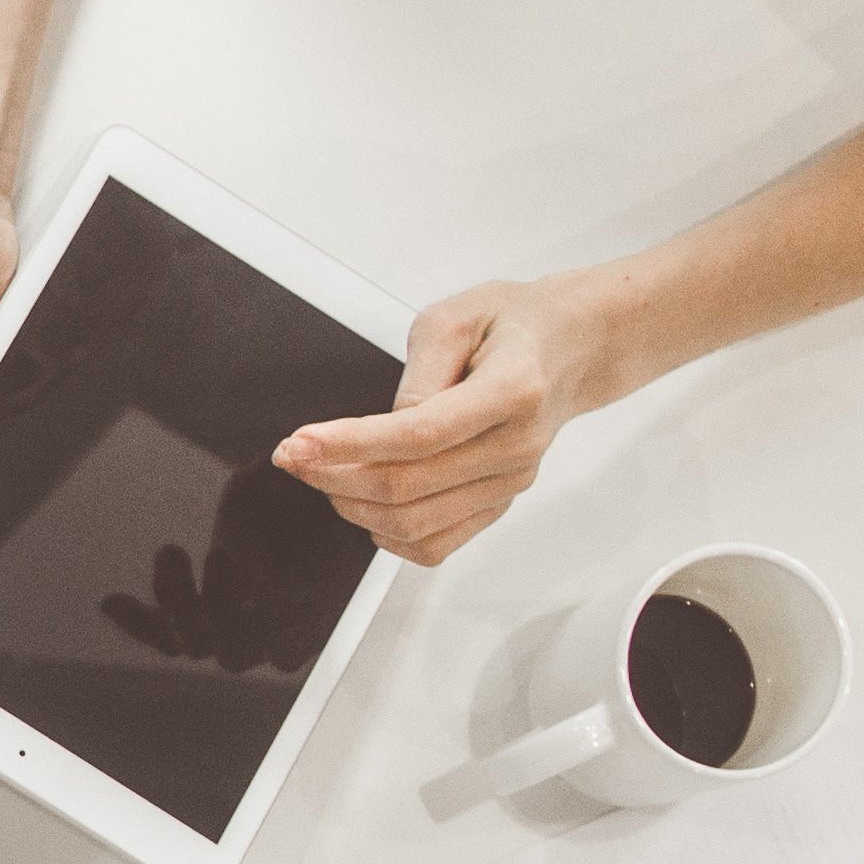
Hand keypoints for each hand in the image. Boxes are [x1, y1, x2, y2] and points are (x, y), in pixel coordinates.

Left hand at [274, 279, 620, 563]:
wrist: (569, 348)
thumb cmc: (512, 325)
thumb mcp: (456, 318)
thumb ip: (417, 374)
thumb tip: (381, 427)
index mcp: (513, 391)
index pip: (419, 435)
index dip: (349, 444)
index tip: (298, 443)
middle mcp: (516, 446)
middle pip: (408, 487)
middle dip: (333, 475)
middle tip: (294, 455)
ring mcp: (509, 482)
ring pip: (415, 524)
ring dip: (352, 506)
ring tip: (322, 473)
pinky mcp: (498, 503)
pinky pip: (435, 545)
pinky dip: (386, 535)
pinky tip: (362, 505)